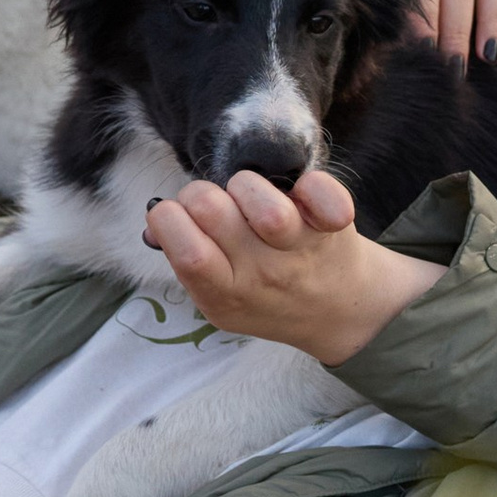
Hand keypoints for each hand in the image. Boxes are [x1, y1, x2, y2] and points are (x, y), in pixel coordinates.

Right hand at [146, 168, 434, 368]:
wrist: (339, 311)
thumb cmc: (267, 294)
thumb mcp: (220, 299)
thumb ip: (188, 264)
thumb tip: (157, 222)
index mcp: (225, 295)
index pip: (187, 252)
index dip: (169, 219)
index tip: (177, 217)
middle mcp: (261, 274)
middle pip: (211, 209)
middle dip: (199, 194)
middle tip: (214, 208)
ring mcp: (298, 248)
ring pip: (259, 197)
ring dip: (246, 186)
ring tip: (252, 202)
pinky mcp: (331, 225)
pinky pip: (319, 191)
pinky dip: (312, 185)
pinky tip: (302, 195)